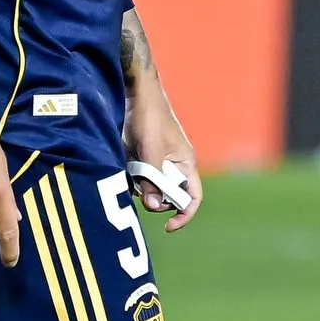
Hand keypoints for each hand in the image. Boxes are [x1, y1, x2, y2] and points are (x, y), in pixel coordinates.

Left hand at [124, 96, 202, 233]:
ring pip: (151, 189)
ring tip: (132, 169)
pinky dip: (132, 178)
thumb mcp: (151, 149)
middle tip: (141, 189)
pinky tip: (127, 164)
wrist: (134, 94)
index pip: (192, 198)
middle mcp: (174, 167)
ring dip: (140, 187)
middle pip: (169, 197)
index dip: (184, 215)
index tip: (168, 226)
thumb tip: (154, 207)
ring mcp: (158, 164)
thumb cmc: (149, 117)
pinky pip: (139, 179)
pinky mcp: (143, 159)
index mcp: (185, 164)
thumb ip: (153, 179)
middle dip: (155, 199)